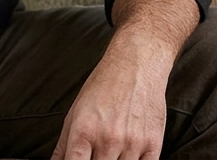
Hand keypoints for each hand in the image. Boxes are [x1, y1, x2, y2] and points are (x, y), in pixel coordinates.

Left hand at [51, 37, 170, 159]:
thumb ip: (63, 146)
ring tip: (112, 151)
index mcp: (84, 132)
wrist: (137, 65)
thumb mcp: (75, 112)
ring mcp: (132, 143)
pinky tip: (128, 156)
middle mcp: (108, 139)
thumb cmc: (105, 86)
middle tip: (97, 154)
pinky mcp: (153, 144)